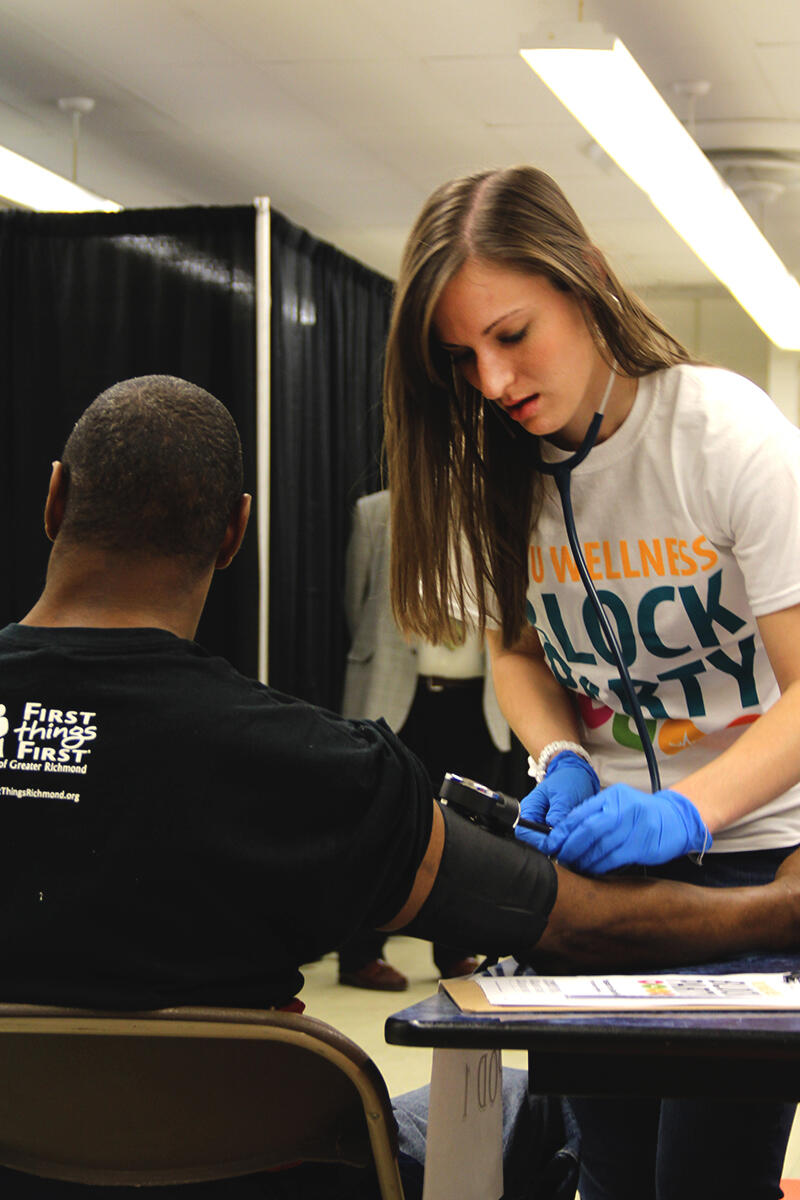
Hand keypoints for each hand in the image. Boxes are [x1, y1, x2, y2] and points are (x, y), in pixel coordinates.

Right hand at [515, 751, 599, 850]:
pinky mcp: (555, 827)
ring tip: (574, 825)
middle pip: (537, 840)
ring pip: (550, 841)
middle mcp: (535, 818)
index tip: (556, 841)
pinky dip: (568, 835)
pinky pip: (559, 838)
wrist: (576, 774)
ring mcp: (544, 823)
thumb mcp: (564, 796)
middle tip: (570, 832)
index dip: (538, 840)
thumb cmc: (568, 780)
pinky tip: (575, 826)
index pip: (524, 832)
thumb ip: (558, 815)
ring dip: (563, 837)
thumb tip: (555, 834)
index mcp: (530, 808)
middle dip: (554, 840)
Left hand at [535, 783, 710, 873]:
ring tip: (573, 866)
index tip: (550, 844)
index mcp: (612, 796)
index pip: (580, 814)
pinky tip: (592, 870)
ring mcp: (633, 826)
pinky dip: (600, 866)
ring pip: (600, 846)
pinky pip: (614, 858)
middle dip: (569, 847)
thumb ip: (596, 814)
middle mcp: (622, 809)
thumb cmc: (642, 813)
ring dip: (583, 860)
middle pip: (587, 830)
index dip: (562, 831)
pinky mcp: (642, 845)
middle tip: (559, 858)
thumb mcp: (619, 804)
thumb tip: (566, 833)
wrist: (677, 817)